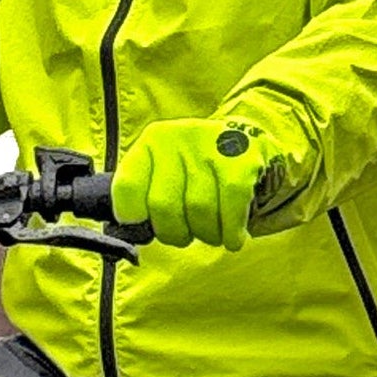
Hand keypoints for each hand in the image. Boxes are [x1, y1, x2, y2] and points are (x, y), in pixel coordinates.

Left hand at [112, 115, 298, 251]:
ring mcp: (211, 147)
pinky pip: (231, 208)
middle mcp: (178, 138)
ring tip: (211, 233)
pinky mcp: (242, 161)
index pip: (127, 186)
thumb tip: (132, 231)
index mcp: (152, 141)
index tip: (142, 225)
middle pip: (164, 205)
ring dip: (206, 234)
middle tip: (184, 234)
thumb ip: (143, 196)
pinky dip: (230, 231)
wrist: (249, 141)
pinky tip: (232, 237)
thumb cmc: (197, 169)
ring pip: (199, 210)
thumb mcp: (164, 170)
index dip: (132, 216)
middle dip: (174, 232)